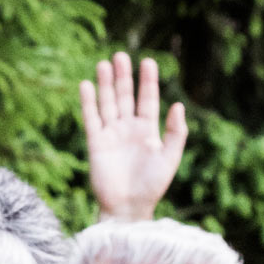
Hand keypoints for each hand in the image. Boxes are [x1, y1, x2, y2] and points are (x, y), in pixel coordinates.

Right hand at [81, 53, 186, 222]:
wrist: (128, 208)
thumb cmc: (152, 186)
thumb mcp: (170, 158)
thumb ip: (175, 132)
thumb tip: (177, 104)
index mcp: (148, 130)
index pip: (147, 99)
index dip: (148, 81)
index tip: (148, 61)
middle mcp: (128, 128)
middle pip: (125, 96)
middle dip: (123, 76)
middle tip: (120, 55)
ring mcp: (111, 135)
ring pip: (108, 103)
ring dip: (106, 84)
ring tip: (104, 64)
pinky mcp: (96, 144)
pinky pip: (91, 119)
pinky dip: (88, 102)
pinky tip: (86, 85)